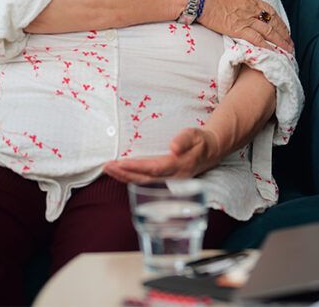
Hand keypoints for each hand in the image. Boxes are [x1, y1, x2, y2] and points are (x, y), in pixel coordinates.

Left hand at [103, 128, 219, 183]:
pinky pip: (145, 183)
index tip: (121, 162)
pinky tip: (120, 174)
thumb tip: (173, 147)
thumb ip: (184, 140)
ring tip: (109, 169)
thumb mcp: (195, 135)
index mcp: (181, 166)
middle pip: (145, 179)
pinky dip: (131, 179)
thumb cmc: (201, 141)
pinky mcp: (165, 182)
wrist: (210, 152)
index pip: (155, 168)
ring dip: (124, 177)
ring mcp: (169, 182)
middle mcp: (174, 178)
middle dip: (125, 174)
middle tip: (108, 166)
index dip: (137, 167)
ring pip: (143, 183)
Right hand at [197, 0, 293, 51]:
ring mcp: (245, 20)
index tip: (284, 28)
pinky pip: (255, 39)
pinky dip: (266, 46)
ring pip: (268, 32)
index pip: (270, 11)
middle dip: (283, 34)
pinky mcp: (237, 30)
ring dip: (279, 42)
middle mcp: (251, 10)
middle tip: (290, 43)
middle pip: (273, 23)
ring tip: (287, 51)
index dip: (279, 21)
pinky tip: (273, 52)